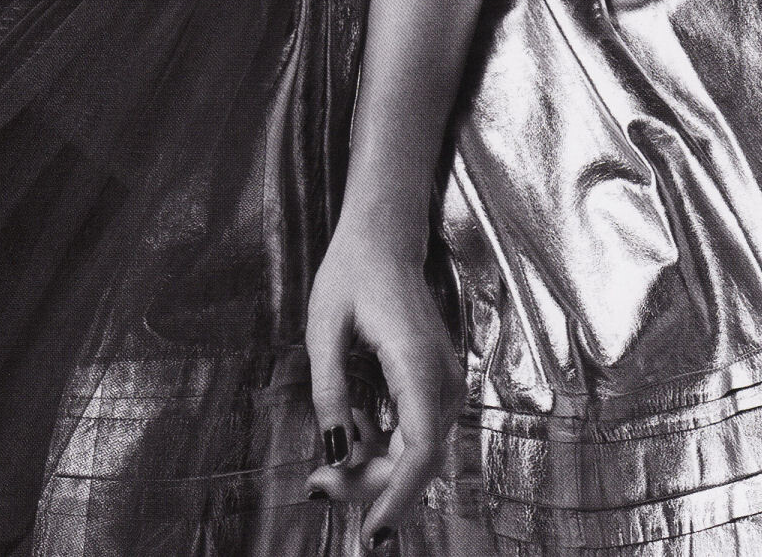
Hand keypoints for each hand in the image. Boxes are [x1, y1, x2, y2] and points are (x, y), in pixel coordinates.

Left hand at [303, 220, 463, 547]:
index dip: (395, 498)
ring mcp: (445, 381)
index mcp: (416, 362)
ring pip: (418, 453)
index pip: (419, 450)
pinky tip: (357, 425)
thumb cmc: (352, 271)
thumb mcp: (324, 328)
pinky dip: (386, 446)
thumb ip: (331, 394)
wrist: (385, 235)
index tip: (370, 535)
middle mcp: (441, 378)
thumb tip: (339, 454)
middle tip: (317, 484)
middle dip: (370, 485)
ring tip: (329, 458)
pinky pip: (417, 434)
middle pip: (416, 461)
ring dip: (377, 468)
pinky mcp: (437, 384)